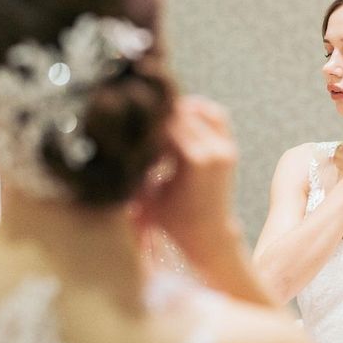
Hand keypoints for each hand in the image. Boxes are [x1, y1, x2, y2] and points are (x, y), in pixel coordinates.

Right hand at [134, 95, 239, 259]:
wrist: (209, 232)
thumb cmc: (173, 219)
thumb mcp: (148, 196)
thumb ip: (136, 168)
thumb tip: (113, 145)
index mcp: (194, 161)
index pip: (164, 125)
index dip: (144, 123)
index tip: (128, 124)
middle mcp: (213, 150)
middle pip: (180, 115)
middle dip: (159, 116)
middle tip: (139, 118)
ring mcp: (225, 147)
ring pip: (199, 110)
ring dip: (178, 109)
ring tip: (159, 115)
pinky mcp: (230, 146)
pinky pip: (216, 116)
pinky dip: (199, 109)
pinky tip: (180, 113)